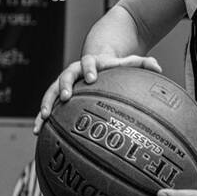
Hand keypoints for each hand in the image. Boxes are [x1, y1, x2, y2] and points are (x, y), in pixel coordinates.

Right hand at [34, 54, 161, 133]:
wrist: (93, 63)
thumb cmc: (112, 67)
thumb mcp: (125, 63)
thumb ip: (141, 64)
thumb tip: (159, 67)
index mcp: (90, 63)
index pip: (88, 62)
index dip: (90, 69)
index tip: (93, 77)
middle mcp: (73, 72)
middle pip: (65, 76)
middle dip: (65, 86)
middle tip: (66, 96)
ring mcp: (63, 84)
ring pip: (51, 92)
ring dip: (47, 104)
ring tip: (44, 118)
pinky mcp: (57, 96)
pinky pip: (48, 107)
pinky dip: (42, 119)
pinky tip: (38, 133)